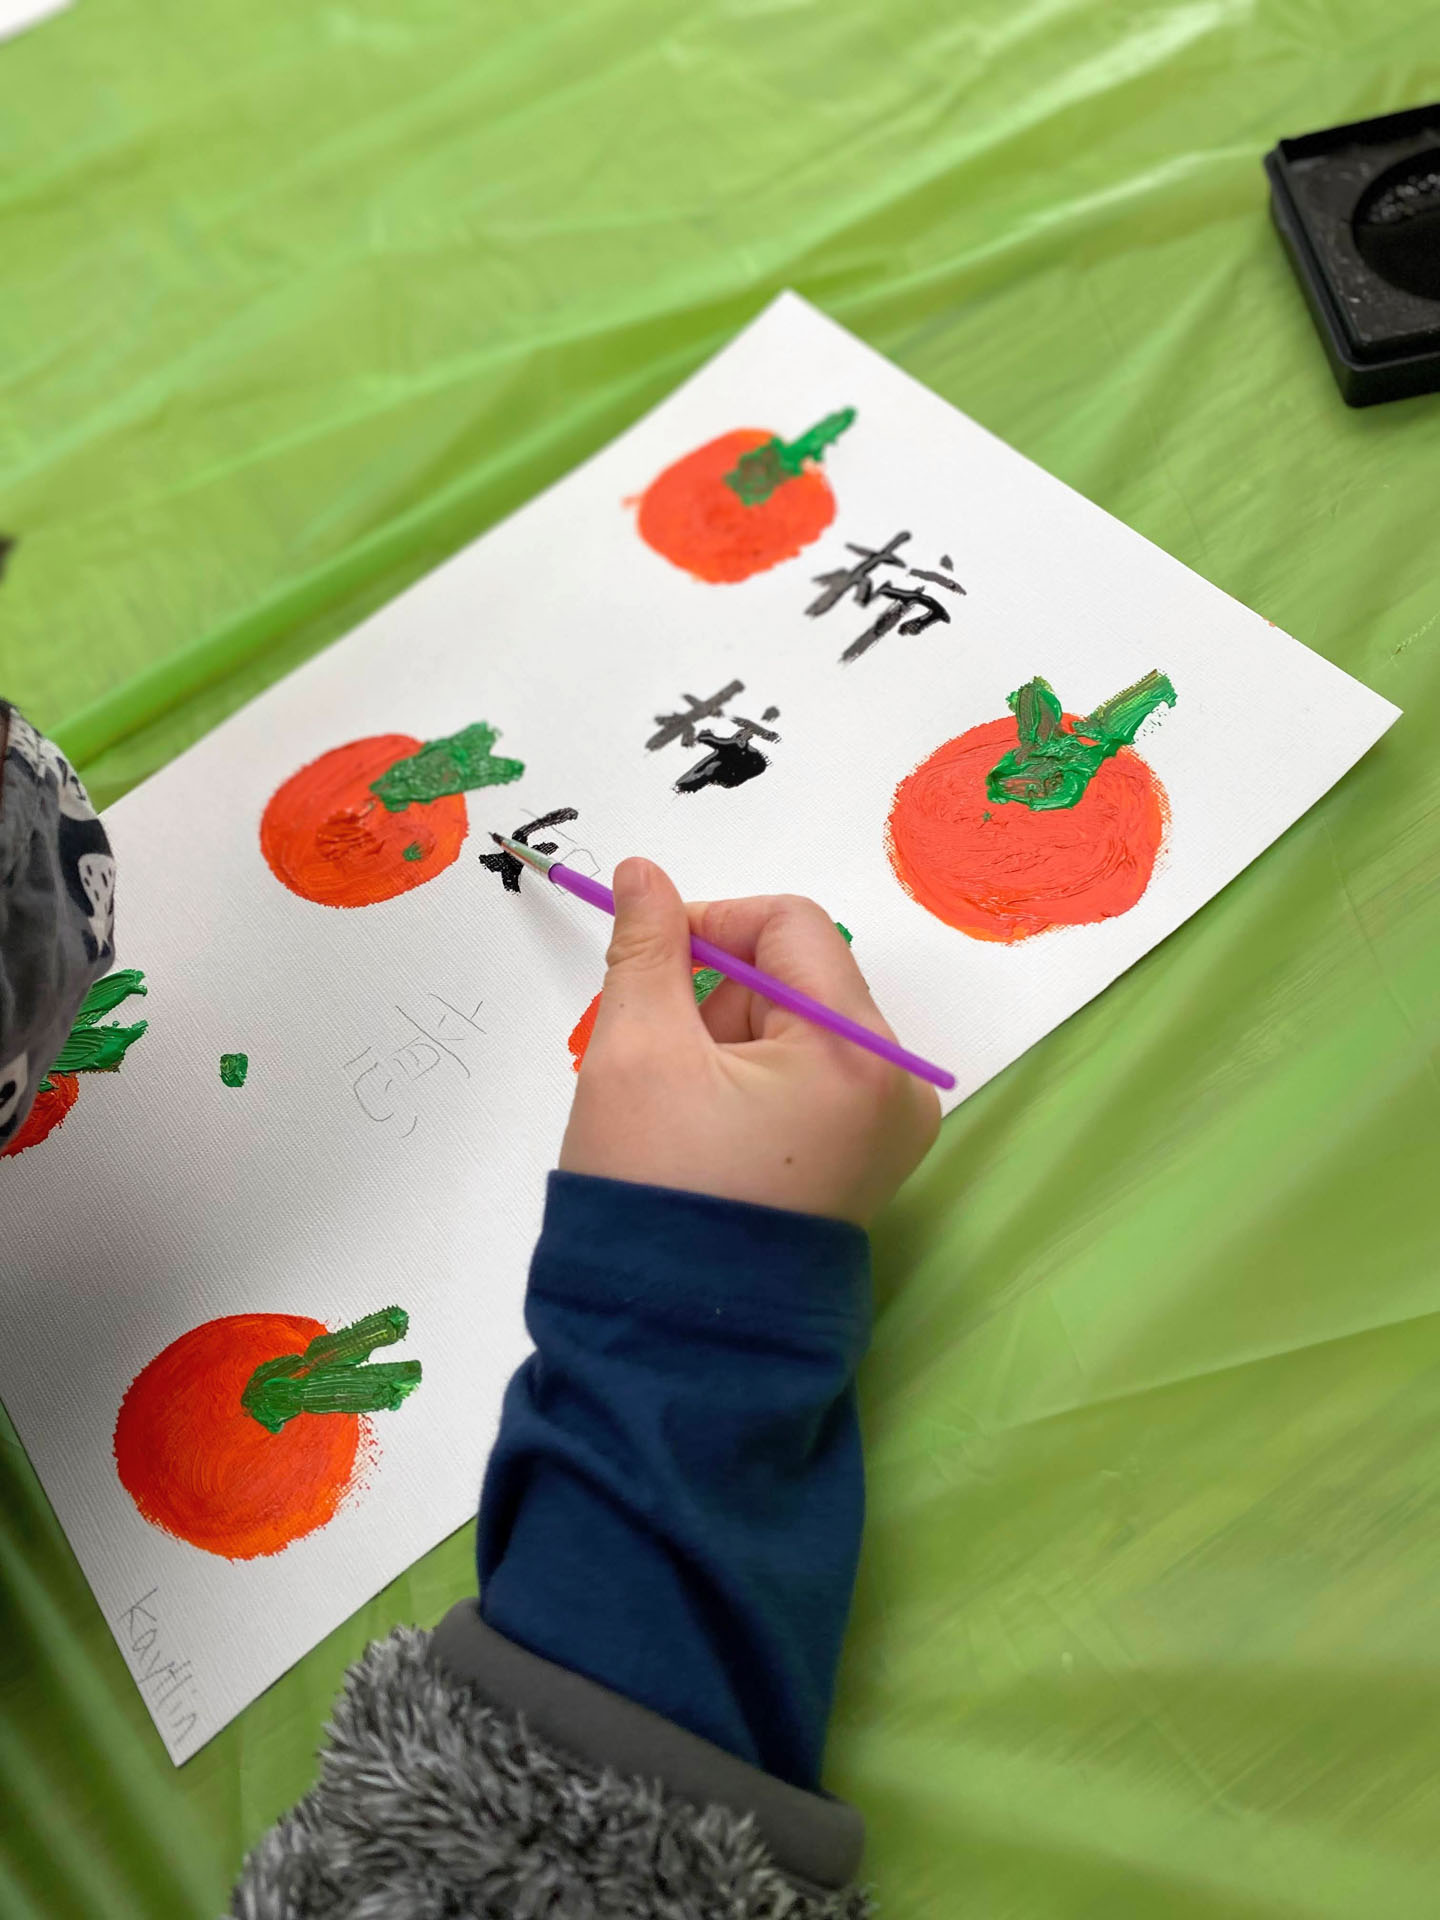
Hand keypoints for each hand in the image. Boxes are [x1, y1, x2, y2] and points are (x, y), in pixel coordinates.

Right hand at [559, 858, 940, 1225]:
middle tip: (667, 1065)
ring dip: (731, 1042)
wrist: (677, 1340)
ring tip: (686, 1113)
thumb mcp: (636, 1052)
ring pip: (801, 1027)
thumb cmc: (657, 1194)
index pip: (791, 924)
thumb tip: (643, 872)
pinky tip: (713, 1131)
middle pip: (801, 977)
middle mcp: (897, 1086)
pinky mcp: (868, 1161)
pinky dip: (755, 1081)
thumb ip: (646, 946)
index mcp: (858, 1054)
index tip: (652, 958)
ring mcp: (890, 1129)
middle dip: (719, 1000)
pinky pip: (813, 1079)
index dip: (711, 923)